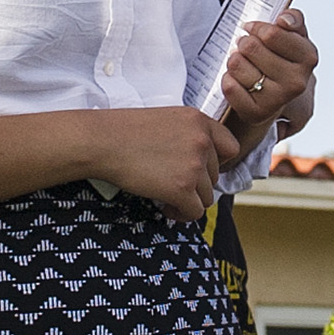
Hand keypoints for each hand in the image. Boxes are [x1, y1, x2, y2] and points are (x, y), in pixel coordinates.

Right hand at [100, 107, 246, 225]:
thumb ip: (190, 136)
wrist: (102, 141)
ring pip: (206, 196)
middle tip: (171, 183)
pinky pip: (195, 211)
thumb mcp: (167, 120)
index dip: (216, 163)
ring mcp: (194, 165)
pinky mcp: (182, 188)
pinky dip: (181, 214)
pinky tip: (165, 207)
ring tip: (167, 196)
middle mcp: (202, 141)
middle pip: (215, 176)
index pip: (231, 147)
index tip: (199, 170)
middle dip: (196, 184)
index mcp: (199, 120)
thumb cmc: (125, 131)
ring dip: (189, 200)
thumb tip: (202, 165)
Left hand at [220, 16, 318, 140]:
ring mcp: (277, 100)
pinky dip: (228, 78)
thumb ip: (293, 19)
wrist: (279, 93)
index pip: (271, 34)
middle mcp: (296, 82)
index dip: (256, 27)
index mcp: (308, 58)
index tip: (252, 29)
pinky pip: (229, 86)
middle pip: (251, 47)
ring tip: (242, 62)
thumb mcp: (293, 35)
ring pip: (237, 64)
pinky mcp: (257, 114)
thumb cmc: (283, 58)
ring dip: (235, 59)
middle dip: (244, 43)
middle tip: (246, 46)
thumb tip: (284, 20)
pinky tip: (237, 78)